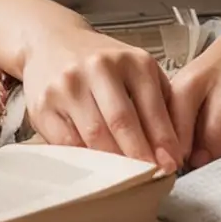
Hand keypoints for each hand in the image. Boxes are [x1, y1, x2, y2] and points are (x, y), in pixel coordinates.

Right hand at [22, 21, 181, 172]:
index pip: (151, 107)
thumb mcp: (136, 68)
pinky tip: (96, 168)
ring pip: (94, 136)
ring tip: (126, 179)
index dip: (163, 141)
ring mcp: (69, 85)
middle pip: (122, 123)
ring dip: (113, 163)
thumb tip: (175, 146)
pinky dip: (84, 160)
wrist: (51, 42)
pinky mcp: (44, 104)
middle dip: (140, 157)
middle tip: (151, 177)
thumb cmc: (100, 62)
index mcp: (130, 60)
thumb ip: (158, 99)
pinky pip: (67, 142)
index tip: (171, 164)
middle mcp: (99, 68)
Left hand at [169, 33, 220, 168]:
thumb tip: (169, 165)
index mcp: (193, 83)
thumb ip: (174, 122)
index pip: (178, 123)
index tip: (173, 168)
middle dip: (208, 160)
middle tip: (205, 165)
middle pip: (215, 139)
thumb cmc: (212, 79)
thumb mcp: (184, 89)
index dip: (174, 152)